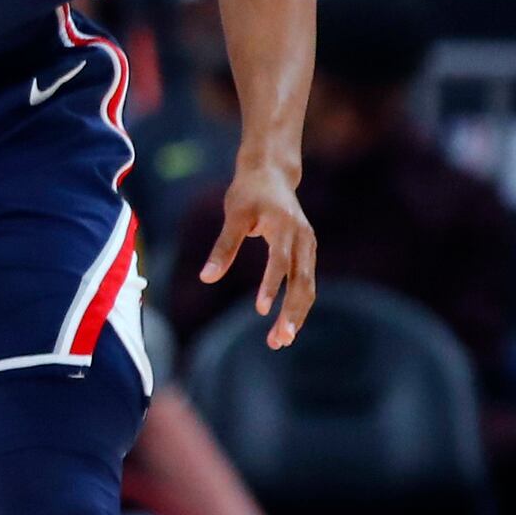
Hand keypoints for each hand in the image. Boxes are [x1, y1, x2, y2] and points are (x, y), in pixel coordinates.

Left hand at [203, 162, 318, 348]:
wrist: (272, 173)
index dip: (272, 285)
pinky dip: (299, 304)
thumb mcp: (233, 215)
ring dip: (297, 314)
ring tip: (280, 341)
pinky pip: (307, 282)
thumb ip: (223, 247)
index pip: (280, 260)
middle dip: (292, 312)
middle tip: (280, 339)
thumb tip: (206, 278)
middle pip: (303, 281)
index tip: (261, 310)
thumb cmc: (248, 193)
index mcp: (285, 226)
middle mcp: (303, 237)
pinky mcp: (307, 251)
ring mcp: (309, 245)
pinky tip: (286, 324)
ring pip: (308, 286)